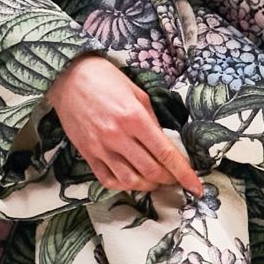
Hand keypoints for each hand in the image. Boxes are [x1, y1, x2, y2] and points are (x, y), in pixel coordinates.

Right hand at [45, 55, 205, 195]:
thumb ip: (152, 119)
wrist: (67, 77)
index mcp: (134, 118)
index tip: (196, 186)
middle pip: (151, 171)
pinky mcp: (87, 154)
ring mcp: (101, 148)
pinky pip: (109, 180)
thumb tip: (165, 141)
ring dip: (149, 185)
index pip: (166, 153)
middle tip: (176, 178)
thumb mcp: (137, 92)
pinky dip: (125, 185)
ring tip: (156, 180)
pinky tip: (134, 180)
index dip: (184, 173)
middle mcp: (118, 136)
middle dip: (169, 179)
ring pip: (131, 181)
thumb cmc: (104, 79)